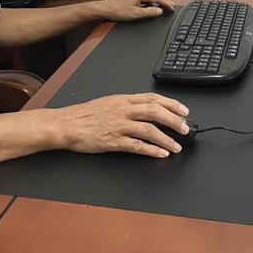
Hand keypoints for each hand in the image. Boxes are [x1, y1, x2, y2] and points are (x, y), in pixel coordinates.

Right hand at [56, 93, 189, 157]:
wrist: (67, 124)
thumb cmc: (86, 115)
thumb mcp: (109, 102)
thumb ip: (128, 105)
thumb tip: (148, 109)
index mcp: (124, 100)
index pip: (153, 98)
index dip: (171, 104)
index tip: (183, 111)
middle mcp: (124, 110)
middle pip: (155, 112)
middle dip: (173, 121)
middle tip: (185, 129)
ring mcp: (119, 126)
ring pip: (149, 130)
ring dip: (166, 139)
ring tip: (177, 146)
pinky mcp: (113, 141)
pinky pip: (137, 146)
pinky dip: (152, 150)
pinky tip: (161, 154)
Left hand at [96, 0, 175, 21]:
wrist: (104, 9)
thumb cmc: (117, 10)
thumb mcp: (135, 14)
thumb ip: (149, 12)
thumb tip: (159, 11)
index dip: (166, 3)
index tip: (173, 7)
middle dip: (163, 2)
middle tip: (171, 7)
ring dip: (157, 3)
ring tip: (164, 8)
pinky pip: (144, 0)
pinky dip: (150, 3)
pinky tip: (151, 8)